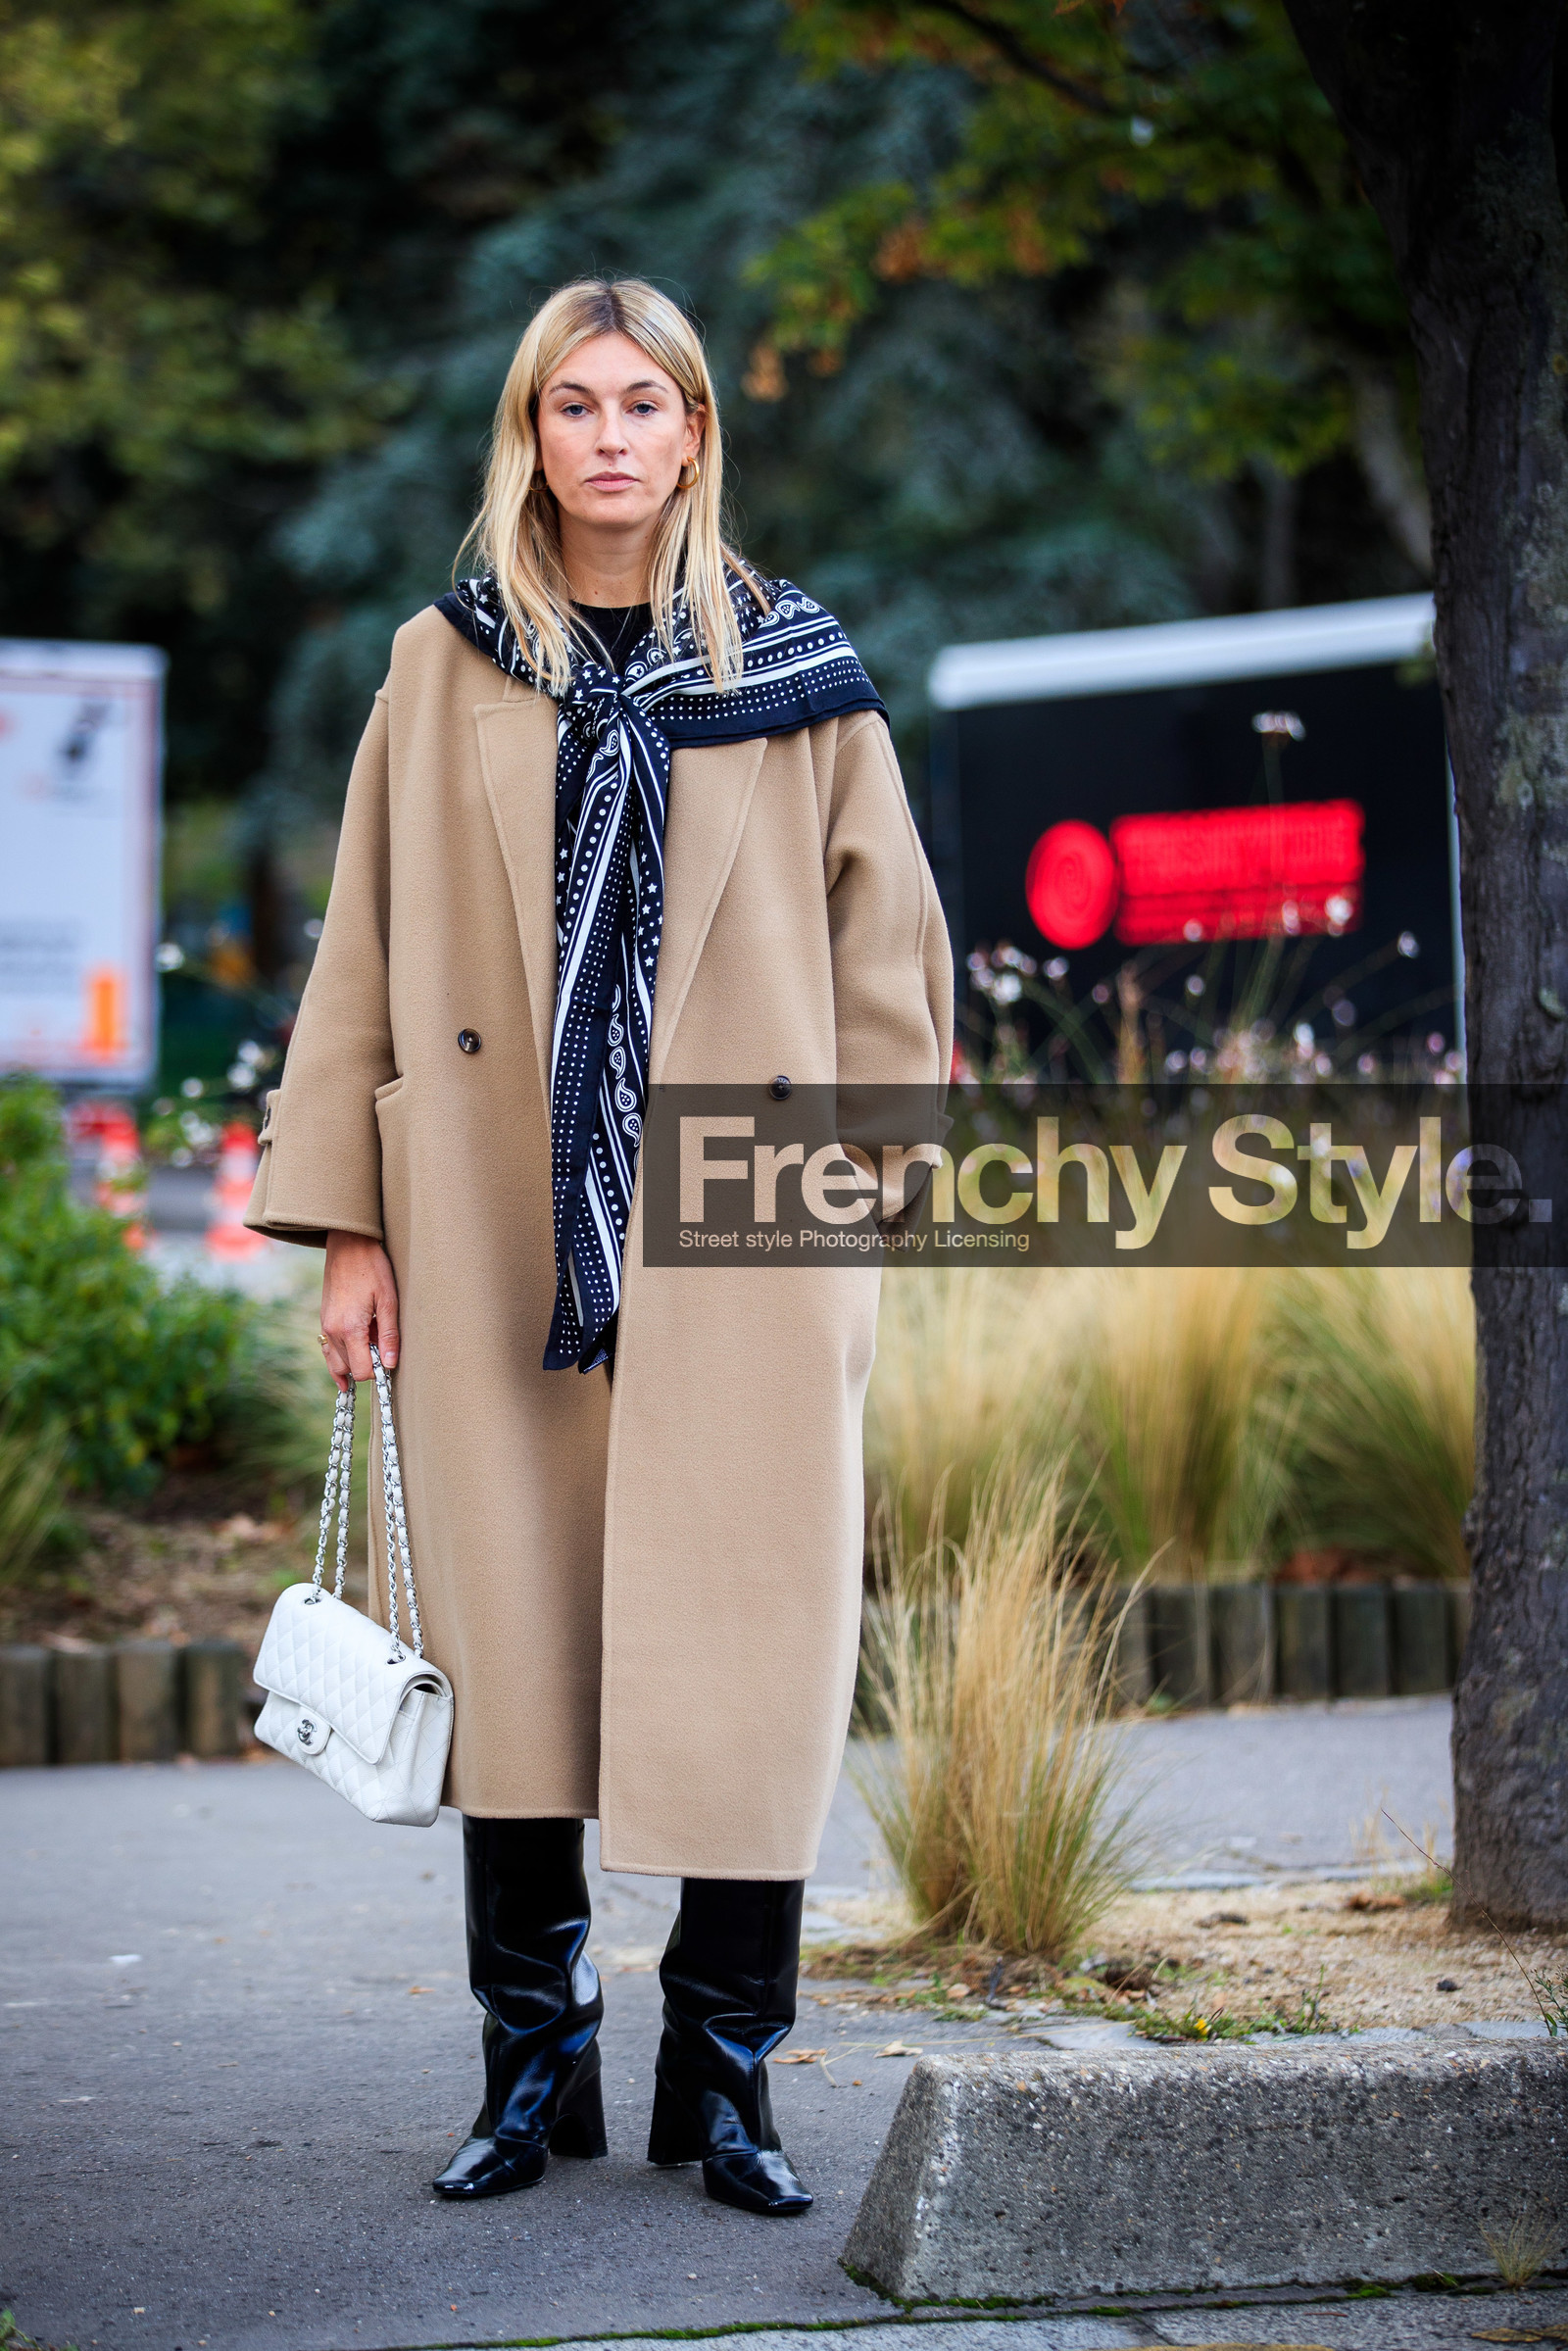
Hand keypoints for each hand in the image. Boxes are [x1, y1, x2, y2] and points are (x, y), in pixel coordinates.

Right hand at [320, 1232, 399, 1392]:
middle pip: (350, 1369)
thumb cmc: (372, 1268)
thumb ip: (389, 1335)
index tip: (390, 1358)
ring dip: (354, 1362)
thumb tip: (390, 1365)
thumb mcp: (388, 1300)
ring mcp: (325, 1326)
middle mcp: (333, 1331)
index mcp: (350, 1328)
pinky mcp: (324, 1320)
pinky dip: (340, 1358)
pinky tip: (351, 1362)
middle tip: (383, 1349)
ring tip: (372, 1350)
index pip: (362, 1371)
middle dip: (368, 1365)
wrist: (348, 1245)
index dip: (378, 1370)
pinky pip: (329, 1350)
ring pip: (337, 1363)